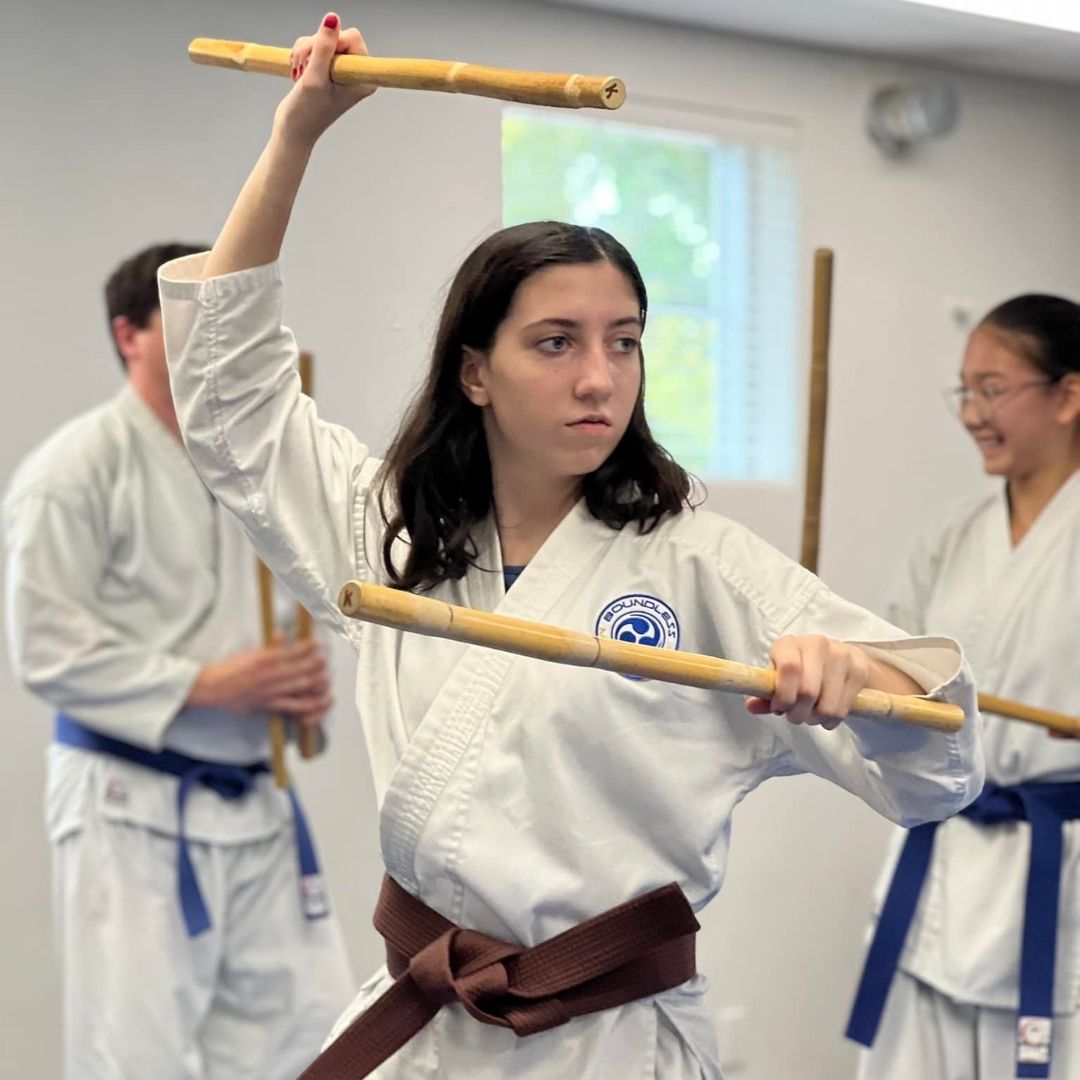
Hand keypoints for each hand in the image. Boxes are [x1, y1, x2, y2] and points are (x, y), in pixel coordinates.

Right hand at [188, 633, 332, 720]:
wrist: (212, 688)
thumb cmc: (229, 669)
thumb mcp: (249, 654)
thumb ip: (268, 647)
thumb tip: (281, 633)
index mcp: (264, 659)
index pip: (292, 651)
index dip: (308, 648)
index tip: (318, 644)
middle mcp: (270, 674)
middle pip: (301, 668)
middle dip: (316, 664)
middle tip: (325, 659)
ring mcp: (271, 690)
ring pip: (301, 685)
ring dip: (317, 680)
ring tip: (325, 676)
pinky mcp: (269, 704)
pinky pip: (294, 706)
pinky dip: (309, 705)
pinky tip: (319, 701)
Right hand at [273, 13, 376, 147]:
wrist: (293, 130)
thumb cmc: (306, 113)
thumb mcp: (314, 78)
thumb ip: (324, 47)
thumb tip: (333, 18)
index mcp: (362, 79)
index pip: (352, 37)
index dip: (331, 42)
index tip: (320, 63)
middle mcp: (356, 73)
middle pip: (336, 35)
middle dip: (314, 46)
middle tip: (303, 66)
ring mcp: (343, 70)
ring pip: (323, 38)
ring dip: (305, 50)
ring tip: (299, 71)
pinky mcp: (329, 68)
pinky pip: (316, 45)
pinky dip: (302, 53)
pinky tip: (298, 70)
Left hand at [747, 635, 873, 729]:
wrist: (840, 657)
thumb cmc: (801, 669)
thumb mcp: (780, 677)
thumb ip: (766, 694)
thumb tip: (751, 706)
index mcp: (789, 644)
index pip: (789, 668)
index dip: (784, 695)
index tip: (780, 709)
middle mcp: (816, 644)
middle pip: (808, 691)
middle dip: (798, 714)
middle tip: (795, 717)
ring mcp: (841, 655)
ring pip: (827, 705)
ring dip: (815, 719)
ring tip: (810, 715)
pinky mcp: (859, 670)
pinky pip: (842, 709)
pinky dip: (830, 720)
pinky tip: (825, 715)